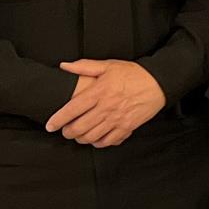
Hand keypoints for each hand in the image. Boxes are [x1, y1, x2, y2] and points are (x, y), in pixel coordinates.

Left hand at [47, 59, 165, 146]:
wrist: (159, 82)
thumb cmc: (133, 73)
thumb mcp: (109, 65)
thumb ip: (84, 66)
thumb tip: (64, 66)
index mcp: (99, 91)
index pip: (72, 109)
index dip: (58, 119)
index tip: (50, 125)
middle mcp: (106, 107)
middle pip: (79, 127)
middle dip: (68, 132)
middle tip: (65, 131)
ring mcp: (117, 119)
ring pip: (92, 137)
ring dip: (81, 139)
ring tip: (78, 135)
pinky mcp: (127, 127)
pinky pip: (108, 141)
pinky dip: (98, 143)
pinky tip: (95, 138)